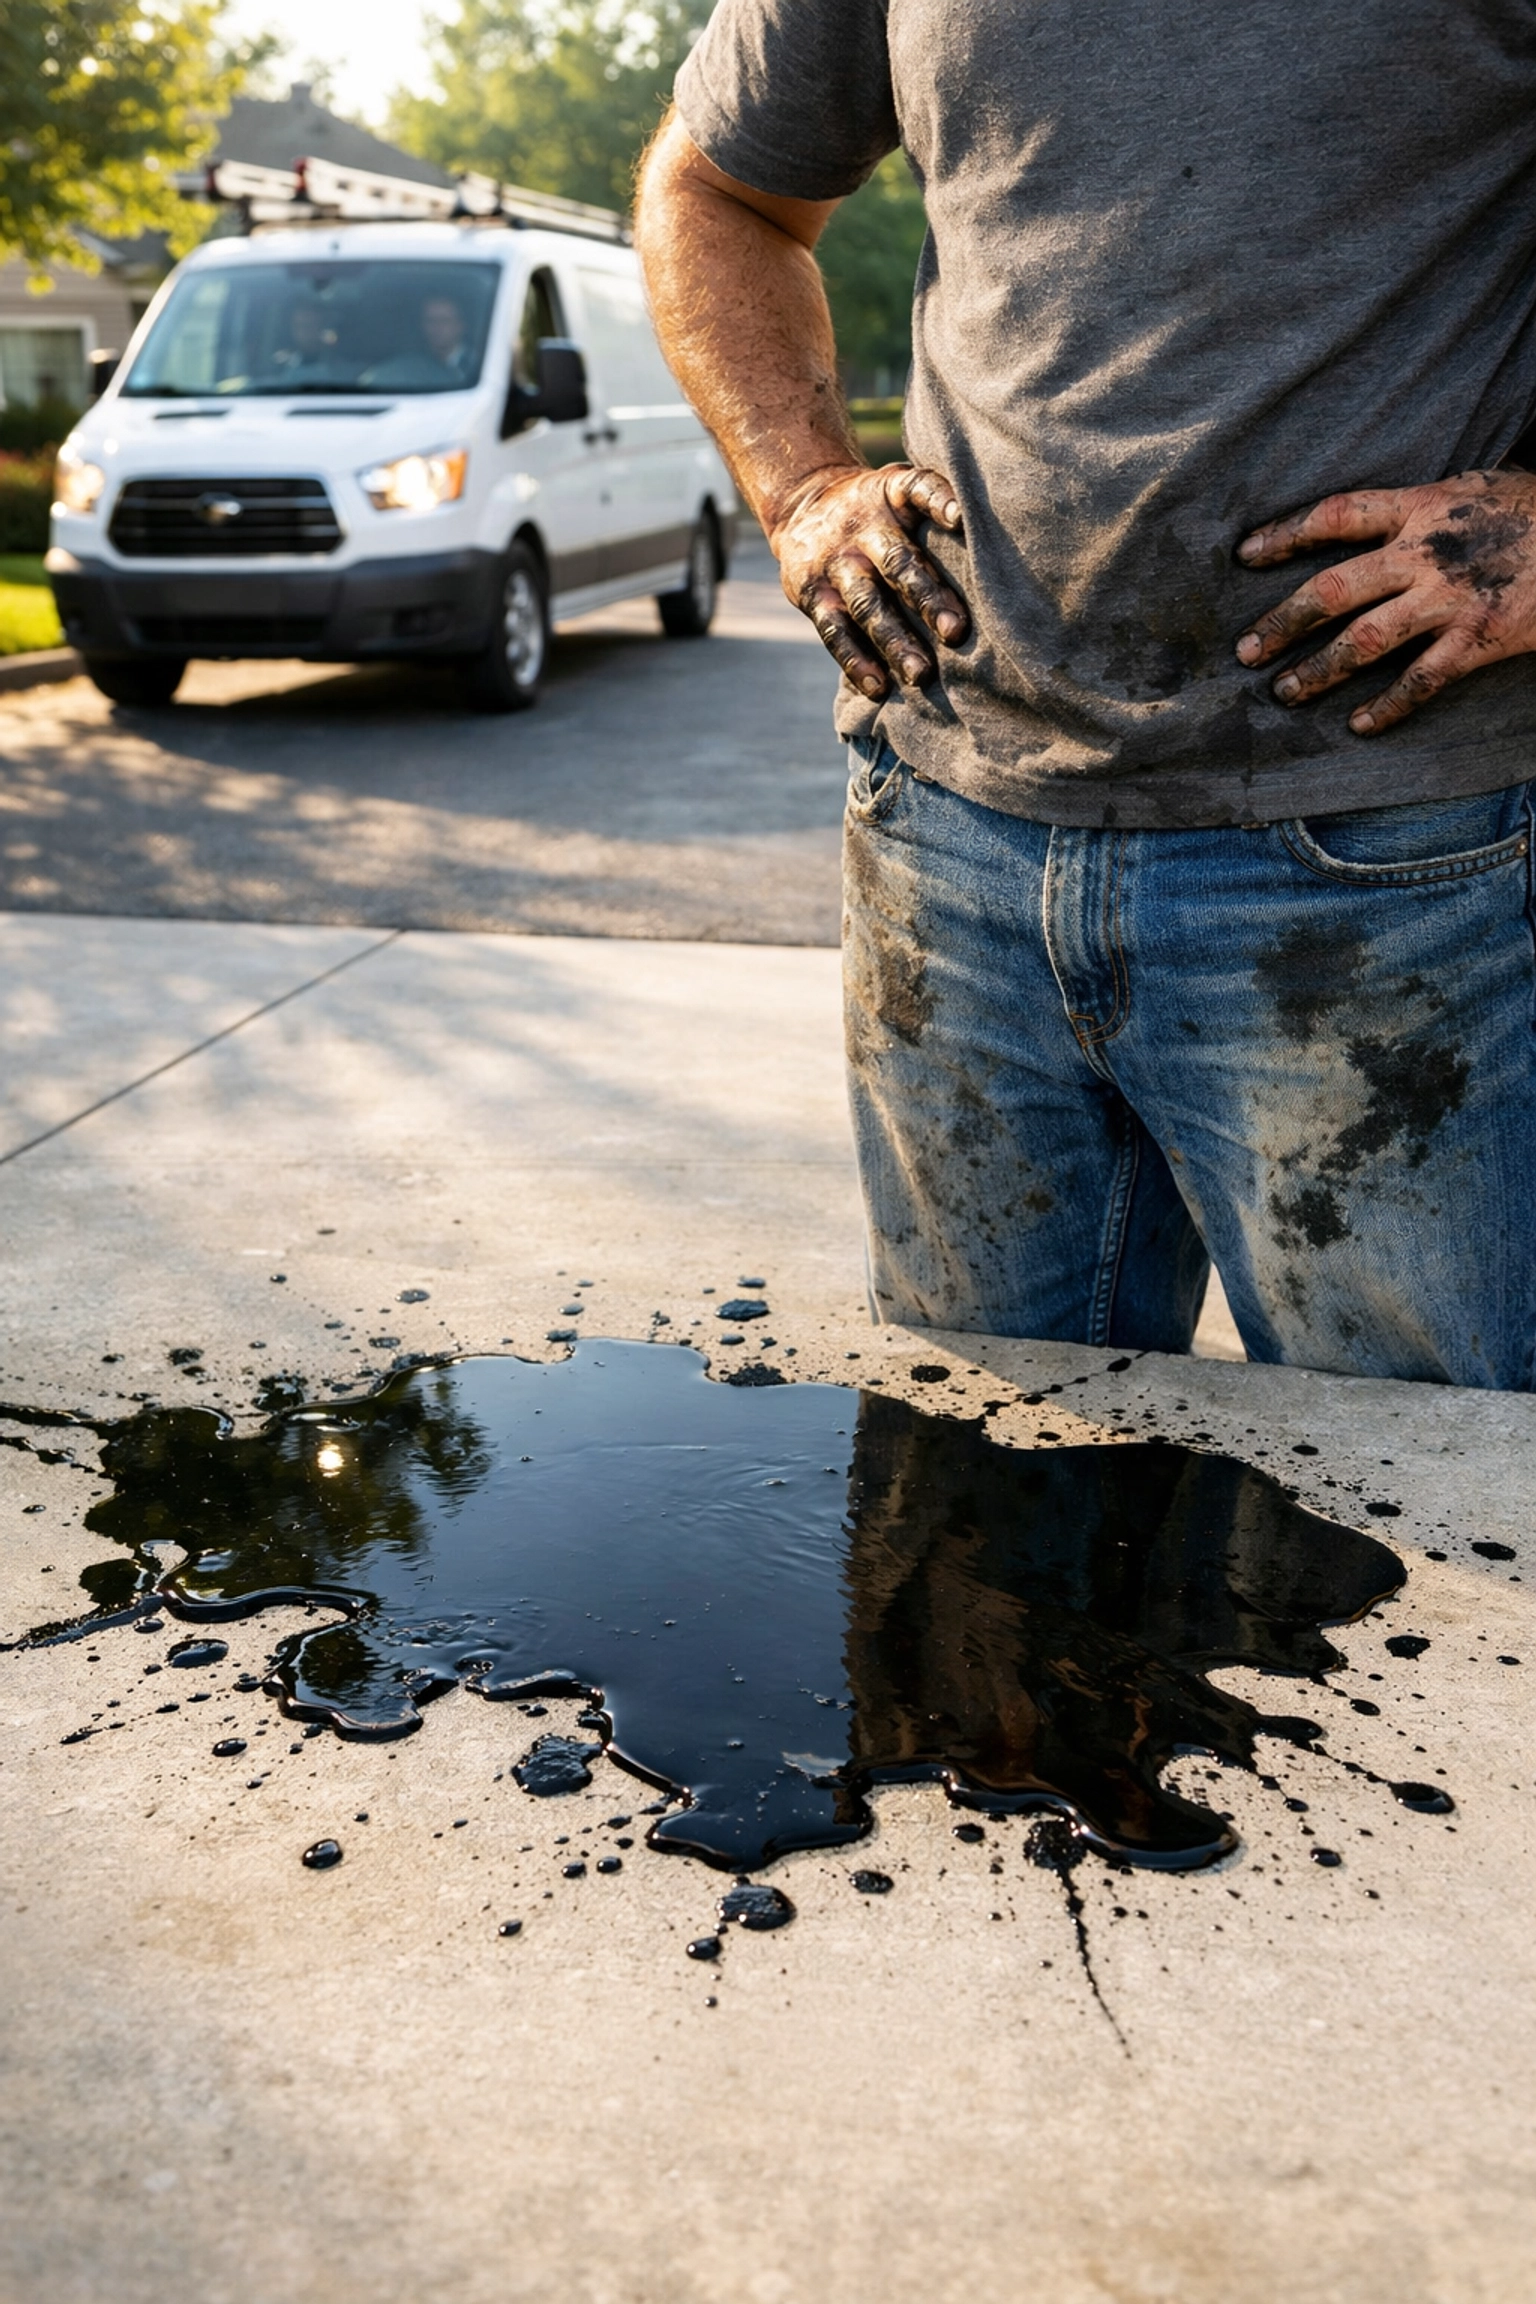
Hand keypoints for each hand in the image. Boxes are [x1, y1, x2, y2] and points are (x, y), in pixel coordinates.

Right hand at [769, 463, 968, 697]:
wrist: (801, 507)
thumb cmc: (876, 509)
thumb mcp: (899, 489)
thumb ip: (937, 505)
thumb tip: (1003, 545)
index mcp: (890, 494)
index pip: (917, 488)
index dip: (939, 501)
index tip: (960, 518)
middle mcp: (862, 526)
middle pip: (897, 562)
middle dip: (927, 597)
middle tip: (956, 632)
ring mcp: (835, 562)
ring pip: (867, 604)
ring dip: (895, 641)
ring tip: (921, 674)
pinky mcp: (812, 594)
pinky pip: (834, 630)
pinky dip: (856, 661)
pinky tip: (879, 687)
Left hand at [1234, 468, 1535, 732]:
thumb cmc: (1533, 511)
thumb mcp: (1472, 490)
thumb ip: (1419, 512)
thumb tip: (1372, 527)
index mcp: (1420, 507)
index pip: (1335, 515)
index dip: (1286, 535)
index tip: (1245, 556)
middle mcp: (1425, 553)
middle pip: (1334, 589)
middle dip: (1282, 622)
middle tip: (1245, 651)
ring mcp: (1450, 598)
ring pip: (1364, 641)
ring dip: (1318, 670)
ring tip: (1286, 692)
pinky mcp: (1479, 638)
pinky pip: (1421, 680)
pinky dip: (1387, 706)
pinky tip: (1359, 725)